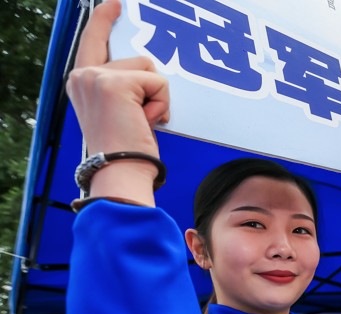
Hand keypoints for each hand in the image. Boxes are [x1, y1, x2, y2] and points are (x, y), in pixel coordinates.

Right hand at [66, 0, 167, 203]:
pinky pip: (158, 82)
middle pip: (139, 60)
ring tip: (141, 123)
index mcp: (81, 81)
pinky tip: (146, 122)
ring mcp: (96, 76)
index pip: (94, 41)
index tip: (115, 4)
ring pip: (150, 70)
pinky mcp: (115, 82)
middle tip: (142, 119)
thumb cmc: (124, 151)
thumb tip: (150, 76)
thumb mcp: (118, 112)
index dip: (103, 20)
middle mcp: (83, 74)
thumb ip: (124, 89)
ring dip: (157, 98)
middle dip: (152, 89)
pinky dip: (161, 104)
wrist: (119, 172)